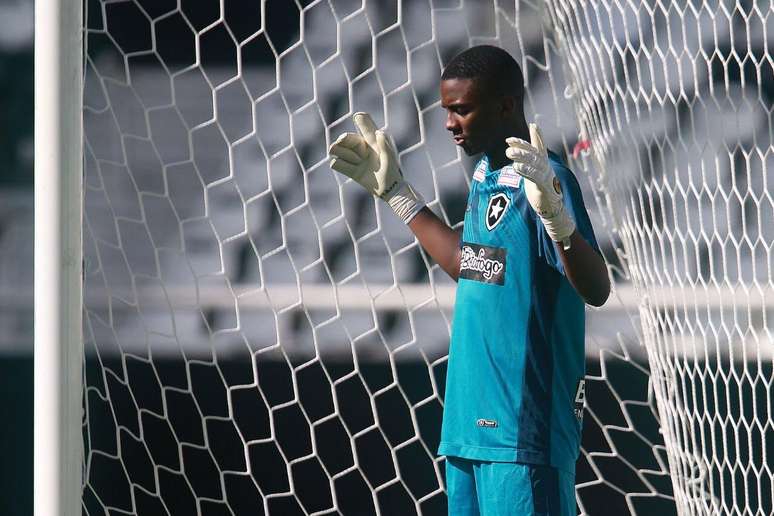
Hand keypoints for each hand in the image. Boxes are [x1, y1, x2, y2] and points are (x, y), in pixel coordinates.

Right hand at [328, 112, 423, 223]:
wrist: (388, 190)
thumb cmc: (392, 171)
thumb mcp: (390, 158)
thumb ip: (385, 145)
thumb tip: (379, 132)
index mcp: (372, 141)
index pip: (365, 126)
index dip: (361, 120)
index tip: (358, 116)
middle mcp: (362, 147)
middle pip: (346, 138)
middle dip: (344, 139)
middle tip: (346, 141)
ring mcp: (354, 158)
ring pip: (337, 149)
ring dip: (345, 154)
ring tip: (358, 161)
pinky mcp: (350, 170)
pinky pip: (335, 163)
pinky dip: (340, 164)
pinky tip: (353, 168)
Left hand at [506, 123, 574, 243]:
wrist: (551, 206)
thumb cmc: (540, 187)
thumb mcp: (535, 170)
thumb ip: (529, 158)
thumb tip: (519, 146)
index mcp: (543, 162)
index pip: (540, 146)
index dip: (537, 135)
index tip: (533, 125)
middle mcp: (546, 166)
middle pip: (534, 153)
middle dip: (522, 146)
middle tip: (508, 143)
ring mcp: (546, 176)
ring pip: (534, 163)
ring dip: (521, 157)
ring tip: (509, 152)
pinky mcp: (544, 186)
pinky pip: (534, 176)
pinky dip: (526, 171)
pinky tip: (516, 167)